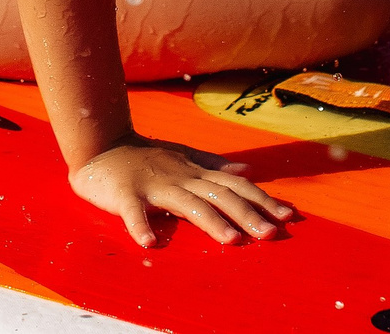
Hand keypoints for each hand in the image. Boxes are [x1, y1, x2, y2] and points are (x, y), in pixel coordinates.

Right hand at [68, 134, 297, 247]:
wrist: (102, 146)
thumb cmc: (146, 157)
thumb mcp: (185, 158)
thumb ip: (215, 166)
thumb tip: (249, 173)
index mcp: (195, 172)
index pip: (235, 186)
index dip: (261, 199)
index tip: (287, 216)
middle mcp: (181, 177)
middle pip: (219, 195)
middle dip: (247, 213)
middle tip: (270, 233)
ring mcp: (154, 185)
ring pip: (186, 203)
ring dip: (209, 221)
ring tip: (231, 240)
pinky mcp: (126, 194)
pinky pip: (133, 212)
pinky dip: (141, 226)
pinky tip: (151, 243)